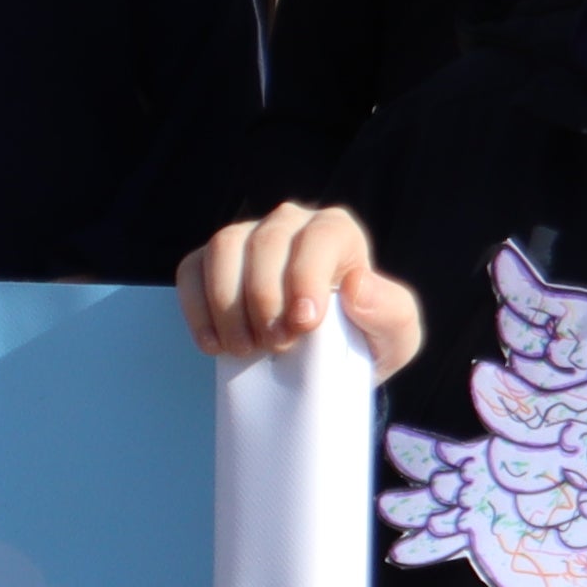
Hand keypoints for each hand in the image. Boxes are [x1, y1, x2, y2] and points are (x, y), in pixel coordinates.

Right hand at [180, 203, 421, 373]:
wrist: (323, 362)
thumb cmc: (363, 340)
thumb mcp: (395, 336)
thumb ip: (391, 312)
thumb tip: (357, 286)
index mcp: (337, 232)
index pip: (320, 237)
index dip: (307, 276)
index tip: (304, 325)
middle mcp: (290, 224)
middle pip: (266, 242)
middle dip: (266, 299)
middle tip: (276, 346)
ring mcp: (246, 239)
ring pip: (224, 248)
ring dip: (229, 304)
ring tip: (246, 349)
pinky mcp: (210, 262)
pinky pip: (191, 270)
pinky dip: (196, 309)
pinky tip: (214, 345)